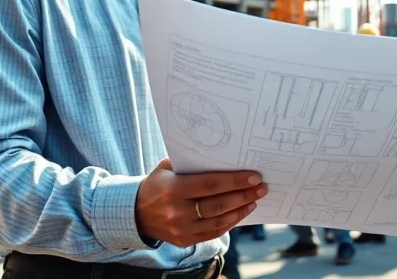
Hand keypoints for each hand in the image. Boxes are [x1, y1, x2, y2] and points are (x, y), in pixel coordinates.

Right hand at [135, 158, 266, 247]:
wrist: (135, 213)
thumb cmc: (156, 185)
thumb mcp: (166, 168)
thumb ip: (190, 163)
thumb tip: (222, 156)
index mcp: (173, 189)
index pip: (210, 185)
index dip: (235, 181)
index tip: (254, 177)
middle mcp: (177, 211)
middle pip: (218, 204)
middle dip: (243, 195)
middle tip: (261, 188)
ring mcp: (181, 229)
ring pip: (219, 221)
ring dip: (240, 210)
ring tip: (254, 199)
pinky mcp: (185, 240)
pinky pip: (213, 233)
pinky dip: (230, 222)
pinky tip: (240, 212)